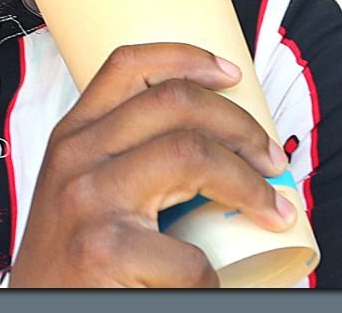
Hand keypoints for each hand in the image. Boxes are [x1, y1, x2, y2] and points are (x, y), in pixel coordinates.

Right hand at [9, 44, 294, 287]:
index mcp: (73, 137)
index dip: (188, 59)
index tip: (231, 73)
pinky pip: (188, 254)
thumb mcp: (80, 191)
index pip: (128, 66)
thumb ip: (123, 158)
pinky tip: (209, 282)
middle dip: (242, 126)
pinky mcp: (104, 251)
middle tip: (273, 160)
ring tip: (271, 209)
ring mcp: (89, 201)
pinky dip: (211, 275)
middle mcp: (77, 158)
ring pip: (192, 154)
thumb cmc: (69, 262)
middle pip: (176, 103)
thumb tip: (216, 140)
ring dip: (249, 184)